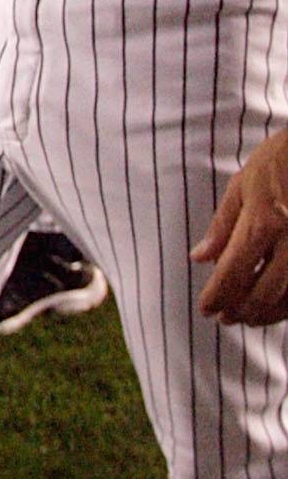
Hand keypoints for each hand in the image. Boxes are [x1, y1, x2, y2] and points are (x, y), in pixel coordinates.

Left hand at [196, 128, 287, 321]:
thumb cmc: (280, 161)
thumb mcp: (243, 186)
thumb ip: (221, 226)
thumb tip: (199, 258)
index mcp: (264, 220)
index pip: (233, 271)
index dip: (217, 295)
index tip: (206, 309)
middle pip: (262, 292)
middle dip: (240, 311)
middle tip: (225, 318)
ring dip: (265, 314)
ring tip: (247, 316)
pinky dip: (286, 306)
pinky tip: (274, 306)